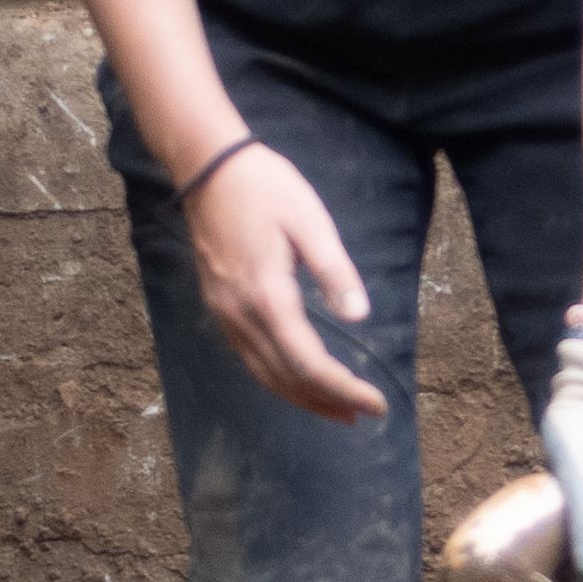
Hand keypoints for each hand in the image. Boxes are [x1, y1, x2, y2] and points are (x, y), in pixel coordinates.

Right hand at [188, 139, 382, 422]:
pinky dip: (278, 379)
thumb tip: (360, 317)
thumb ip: (335, 271)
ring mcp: (224, 313)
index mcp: (267, 295)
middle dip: (326, 401)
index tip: (376, 403)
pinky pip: (249, 358)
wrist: (206, 168)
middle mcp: (240, 314)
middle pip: (284, 378)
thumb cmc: (265, 187)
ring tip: (338, 410)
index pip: (308, 363)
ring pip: (263, 374)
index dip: (343, 389)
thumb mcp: (311, 221)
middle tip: (365, 413)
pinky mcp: (219, 306)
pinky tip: (298, 380)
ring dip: (301, 397)